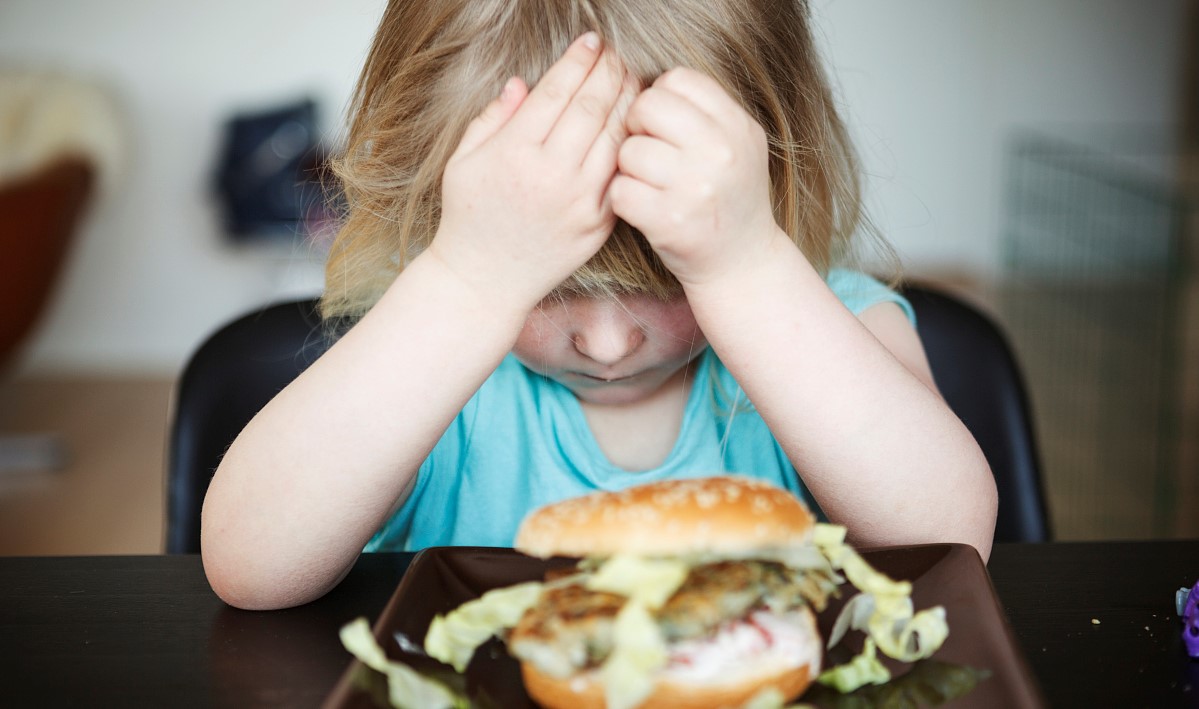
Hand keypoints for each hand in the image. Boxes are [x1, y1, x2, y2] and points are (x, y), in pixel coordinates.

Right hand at [427, 33, 636, 306]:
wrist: (485, 282)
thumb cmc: (469, 218)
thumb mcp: (464, 161)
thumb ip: (493, 118)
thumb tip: (524, 83)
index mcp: (514, 154)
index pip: (557, 92)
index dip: (578, 60)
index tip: (590, 41)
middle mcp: (551, 176)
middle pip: (593, 107)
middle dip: (609, 71)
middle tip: (616, 53)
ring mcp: (580, 202)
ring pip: (615, 137)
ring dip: (628, 102)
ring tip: (631, 79)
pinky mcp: (599, 223)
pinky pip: (621, 172)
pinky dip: (630, 143)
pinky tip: (633, 124)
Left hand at [610, 68, 782, 287]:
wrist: (742, 263)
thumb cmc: (728, 198)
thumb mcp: (738, 145)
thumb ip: (704, 112)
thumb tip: (645, 82)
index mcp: (737, 127)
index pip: (678, 79)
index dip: (660, 97)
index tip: (663, 124)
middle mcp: (720, 153)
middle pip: (648, 106)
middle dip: (636, 125)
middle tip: (646, 150)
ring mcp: (694, 188)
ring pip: (628, 150)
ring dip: (628, 167)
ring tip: (648, 183)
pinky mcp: (668, 222)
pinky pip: (620, 190)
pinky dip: (623, 199)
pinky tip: (642, 207)